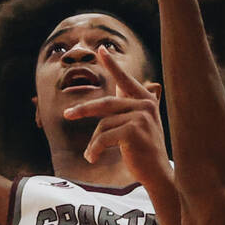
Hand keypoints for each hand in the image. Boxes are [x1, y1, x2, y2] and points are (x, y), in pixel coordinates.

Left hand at [63, 47, 169, 186]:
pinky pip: (103, 137)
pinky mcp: (133, 130)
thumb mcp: (138, 125)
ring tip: (91, 155)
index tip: (101, 49)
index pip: (125, 80)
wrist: (157, 174)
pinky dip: (94, 149)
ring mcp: (140, 116)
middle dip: (83, 110)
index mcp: (146, 100)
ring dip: (93, 142)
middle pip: (105, 104)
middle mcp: (145, 105)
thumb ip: (127, 107)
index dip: (112, 65)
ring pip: (103, 125)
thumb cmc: (144, 152)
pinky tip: (93, 158)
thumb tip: (118, 88)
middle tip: (67, 115)